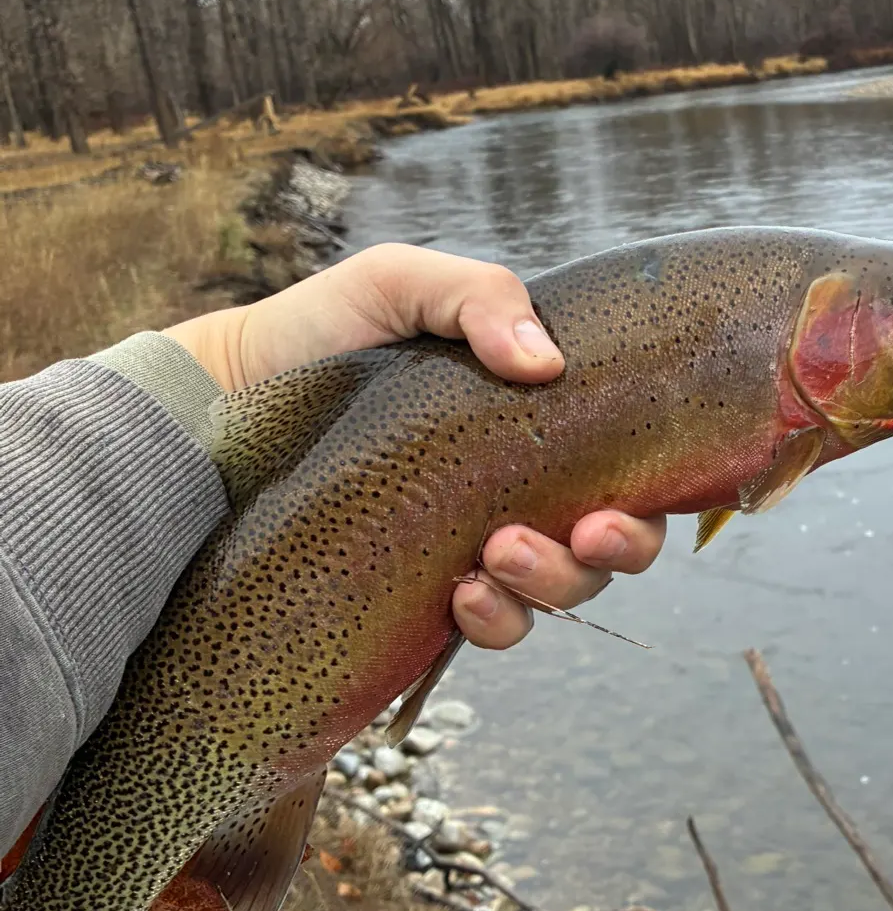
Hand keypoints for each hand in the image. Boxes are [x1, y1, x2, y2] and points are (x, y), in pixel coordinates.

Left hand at [165, 243, 667, 650]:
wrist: (224, 403)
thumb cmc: (322, 331)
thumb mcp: (400, 284)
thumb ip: (480, 297)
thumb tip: (547, 363)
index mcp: (536, 415)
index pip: (625, 466)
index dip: (650, 499)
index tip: (618, 506)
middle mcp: (521, 483)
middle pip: (612, 542)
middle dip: (612, 552)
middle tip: (575, 533)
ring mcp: (475, 540)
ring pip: (561, 590)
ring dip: (549, 584)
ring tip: (493, 557)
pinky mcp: (426, 591)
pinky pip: (494, 626)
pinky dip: (496, 620)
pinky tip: (459, 594)